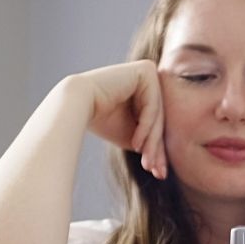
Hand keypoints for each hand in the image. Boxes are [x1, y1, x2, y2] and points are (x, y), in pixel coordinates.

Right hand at [67, 61, 168, 179]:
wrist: (77, 104)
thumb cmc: (101, 120)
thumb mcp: (133, 134)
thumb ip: (151, 139)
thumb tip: (168, 160)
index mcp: (147, 88)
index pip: (157, 122)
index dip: (158, 150)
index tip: (158, 173)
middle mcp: (150, 76)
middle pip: (160, 119)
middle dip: (157, 149)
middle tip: (156, 172)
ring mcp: (149, 71)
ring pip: (158, 115)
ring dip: (152, 143)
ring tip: (147, 163)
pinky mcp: (145, 70)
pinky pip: (152, 106)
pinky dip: (145, 127)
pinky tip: (136, 144)